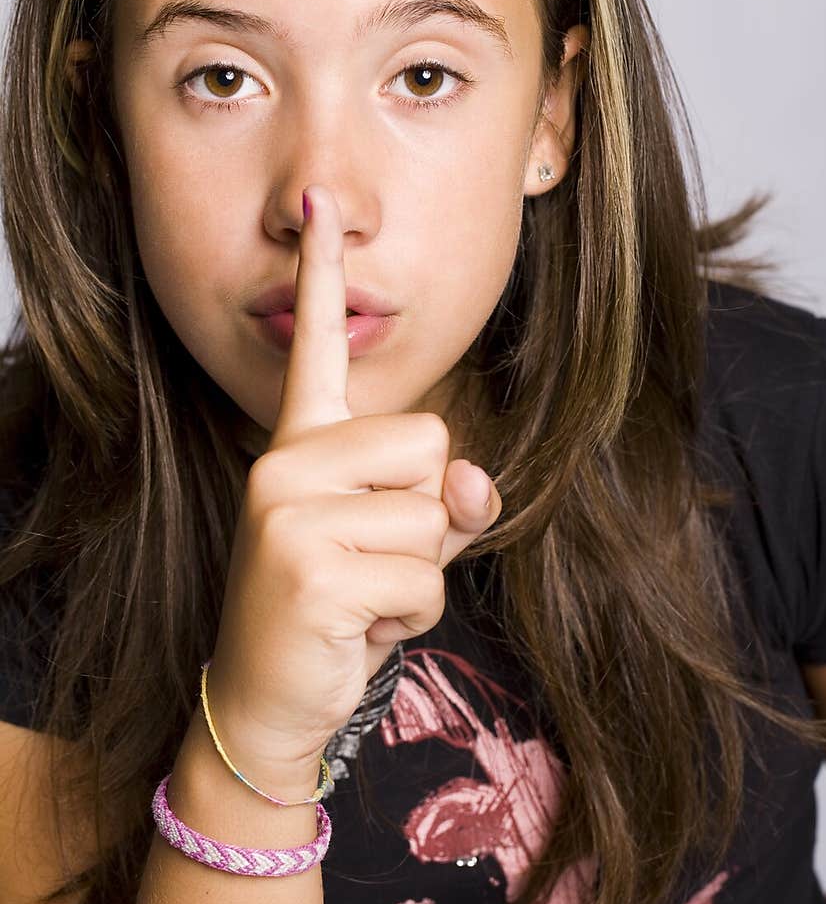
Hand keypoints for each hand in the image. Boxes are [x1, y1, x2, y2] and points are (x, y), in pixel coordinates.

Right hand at [206, 184, 501, 784]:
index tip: (318, 207)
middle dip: (426, 514)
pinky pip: (424, 577)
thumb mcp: (400, 546)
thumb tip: (478, 487)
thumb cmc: (336, 609)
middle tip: (367, 561)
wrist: (268, 697)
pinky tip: (357, 629)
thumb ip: (445, 501)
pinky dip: (412, 615)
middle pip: (433, 442)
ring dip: (421, 574)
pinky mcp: (307, 568)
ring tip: (361, 597)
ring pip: (436, 514)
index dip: (319, 278)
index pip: (314, 349)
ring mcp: (288, 511)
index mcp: (301, 444)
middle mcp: (285, 462)